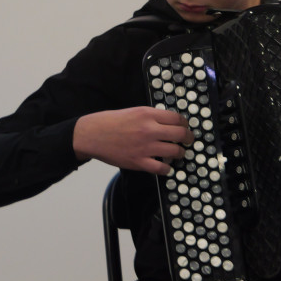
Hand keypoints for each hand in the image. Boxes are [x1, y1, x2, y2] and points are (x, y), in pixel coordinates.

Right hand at [73, 106, 192, 174]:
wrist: (92, 135)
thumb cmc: (110, 122)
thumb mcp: (133, 111)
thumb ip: (151, 116)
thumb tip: (167, 123)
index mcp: (148, 114)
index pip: (177, 118)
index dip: (185, 124)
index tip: (185, 127)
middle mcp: (149, 129)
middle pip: (180, 134)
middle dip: (188, 138)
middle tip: (188, 140)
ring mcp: (145, 147)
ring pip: (175, 151)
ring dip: (180, 153)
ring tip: (178, 153)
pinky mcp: (139, 162)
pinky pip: (161, 168)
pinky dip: (167, 168)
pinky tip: (166, 167)